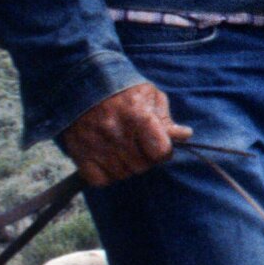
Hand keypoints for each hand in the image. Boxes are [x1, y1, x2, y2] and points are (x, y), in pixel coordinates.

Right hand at [59, 82, 192, 186]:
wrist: (82, 84)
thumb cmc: (123, 90)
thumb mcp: (149, 95)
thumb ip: (166, 118)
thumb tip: (183, 135)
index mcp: (137, 116)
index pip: (160, 151)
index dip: (165, 151)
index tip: (161, 145)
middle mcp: (115, 133)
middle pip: (142, 165)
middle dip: (147, 159)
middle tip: (141, 146)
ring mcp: (95, 145)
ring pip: (123, 174)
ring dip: (128, 167)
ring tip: (125, 150)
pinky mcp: (80, 154)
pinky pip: (100, 180)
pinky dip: (107, 175)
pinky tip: (110, 161)